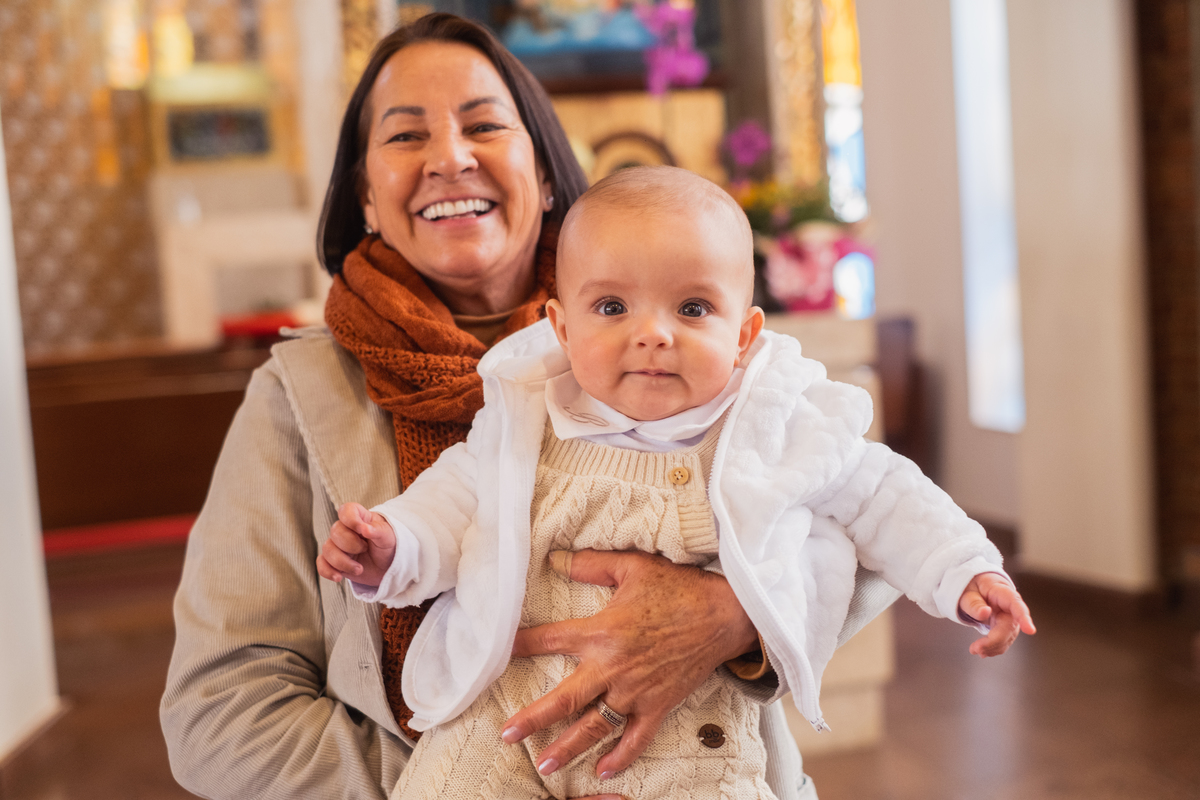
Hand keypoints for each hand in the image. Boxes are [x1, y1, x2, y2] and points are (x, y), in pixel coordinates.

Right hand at [315, 502, 396, 586]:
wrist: (388, 567)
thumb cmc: (388, 546)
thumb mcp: (389, 537)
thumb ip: (378, 530)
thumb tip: (365, 528)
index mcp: (359, 518)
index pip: (346, 511)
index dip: (350, 519)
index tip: (362, 530)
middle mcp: (346, 530)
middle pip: (335, 531)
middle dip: (350, 545)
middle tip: (365, 550)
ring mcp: (338, 546)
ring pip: (327, 549)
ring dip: (342, 562)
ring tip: (359, 569)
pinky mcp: (334, 562)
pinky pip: (321, 564)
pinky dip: (328, 571)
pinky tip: (339, 577)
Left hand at [501, 549, 758, 779]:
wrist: (724, 614)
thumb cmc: (678, 587)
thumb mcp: (632, 567)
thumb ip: (590, 564)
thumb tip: (555, 558)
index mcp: (602, 631)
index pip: (549, 640)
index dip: (519, 645)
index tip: (495, 654)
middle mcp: (614, 667)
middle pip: (564, 699)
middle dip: (532, 718)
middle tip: (506, 734)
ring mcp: (636, 691)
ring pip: (595, 726)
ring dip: (568, 747)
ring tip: (543, 763)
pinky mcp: (659, 705)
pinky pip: (636, 738)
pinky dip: (620, 757)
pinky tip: (602, 770)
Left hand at [958, 572, 1035, 656]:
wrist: (981, 588)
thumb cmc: (977, 588)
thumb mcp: (968, 592)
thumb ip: (974, 603)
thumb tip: (984, 613)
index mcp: (1004, 594)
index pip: (1017, 605)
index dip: (1024, 618)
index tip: (1030, 630)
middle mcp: (1012, 608)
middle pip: (1009, 628)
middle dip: (994, 641)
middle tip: (975, 649)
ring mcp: (1011, 620)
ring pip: (1007, 638)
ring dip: (992, 647)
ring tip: (974, 649)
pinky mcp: (1007, 630)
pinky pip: (1004, 642)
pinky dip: (993, 649)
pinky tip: (982, 650)